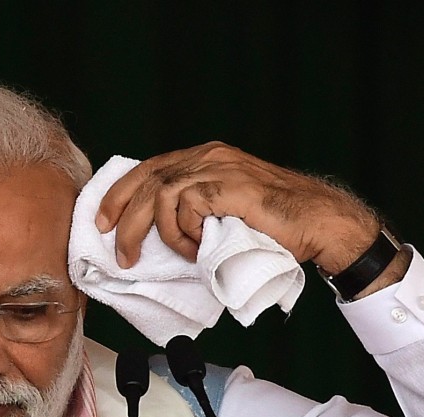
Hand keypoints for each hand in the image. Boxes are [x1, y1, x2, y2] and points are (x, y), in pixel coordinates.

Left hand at [95, 142, 381, 273]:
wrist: (319, 223)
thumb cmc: (276, 224)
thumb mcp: (224, 212)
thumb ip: (196, 209)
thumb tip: (159, 233)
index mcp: (205, 157)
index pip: (150, 168)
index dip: (121, 193)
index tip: (103, 220)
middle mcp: (208, 155)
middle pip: (147, 179)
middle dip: (123, 216)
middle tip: (119, 250)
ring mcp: (218, 167)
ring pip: (161, 195)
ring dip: (161, 233)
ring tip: (182, 253)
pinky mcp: (227, 185)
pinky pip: (185, 207)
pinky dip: (185, 233)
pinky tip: (200, 248)